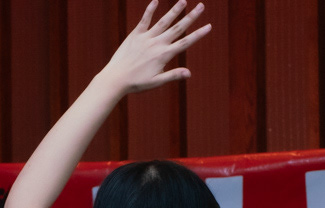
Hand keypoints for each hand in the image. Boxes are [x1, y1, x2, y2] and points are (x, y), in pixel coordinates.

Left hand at [96, 2, 211, 96]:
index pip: (185, 43)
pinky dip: (150, 10)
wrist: (115, 78)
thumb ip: (173, 75)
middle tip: (201, 6)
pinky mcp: (135, 35)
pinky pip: (144, 20)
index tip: (209, 26)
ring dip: (174, 10)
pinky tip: (156, 0)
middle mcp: (157, 43)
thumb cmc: (136, 83)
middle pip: (178, 28)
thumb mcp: (156, 82)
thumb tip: (189, 73)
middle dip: (191, 17)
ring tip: (183, 1)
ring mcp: (146, 38)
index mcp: (164, 55)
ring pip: (163, 21)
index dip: (198, 34)